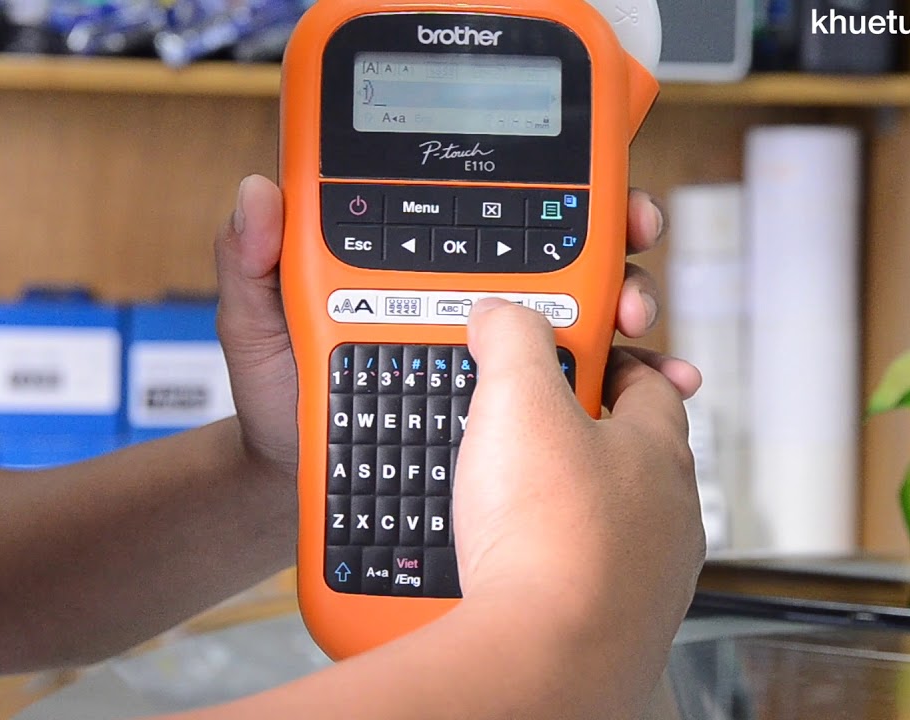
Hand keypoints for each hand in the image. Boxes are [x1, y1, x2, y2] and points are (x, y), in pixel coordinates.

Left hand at [211, 177, 680, 483]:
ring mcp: (503, 363)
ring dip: (631, 313)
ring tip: (640, 330)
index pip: (499, 212)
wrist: (293, 488)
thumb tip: (260, 192)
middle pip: (567, 258)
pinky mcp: (519, 419)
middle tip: (634, 252)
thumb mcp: (257, 324)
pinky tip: (656, 390)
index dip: (559, 190)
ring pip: (589, 321)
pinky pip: (583, 395)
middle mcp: (477, 305)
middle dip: (619, 245)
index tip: (597, 192)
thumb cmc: (279, 400)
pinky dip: (630, 388)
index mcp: (424, 269)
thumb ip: (253, 260)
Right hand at [451, 299, 704, 715]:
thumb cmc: (550, 539)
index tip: (573, 350)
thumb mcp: (518, 400)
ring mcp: (650, 575)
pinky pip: (589, 573)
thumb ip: (515, 339)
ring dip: (571, 499)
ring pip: (613, 516)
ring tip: (512, 496)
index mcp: (659, 448)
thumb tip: (505, 314)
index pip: (647, 378)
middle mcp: (670, 513)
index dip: (606, 355)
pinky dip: (558, 560)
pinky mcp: (620, 625)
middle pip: (629, 448)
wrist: (542, 661)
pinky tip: (516, 561)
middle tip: (529, 422)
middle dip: (582, 429)